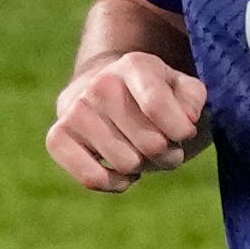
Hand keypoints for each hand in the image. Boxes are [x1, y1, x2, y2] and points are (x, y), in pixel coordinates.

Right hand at [48, 53, 208, 191]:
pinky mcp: (56, 137)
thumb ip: (193, 98)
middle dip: (168, 154)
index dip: (181, 131)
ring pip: (126, 164)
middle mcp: (100, 83)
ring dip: (143, 168)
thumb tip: (187, 118)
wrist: (106, 95)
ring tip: (141, 152)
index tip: (185, 133)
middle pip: (150, 143)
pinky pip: (92, 179)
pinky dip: (116, 183)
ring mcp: (75, 110)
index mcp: (134, 65)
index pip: (157, 104)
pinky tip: (123, 172)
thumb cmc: (153, 97)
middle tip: (165, 146)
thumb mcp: (182, 89)